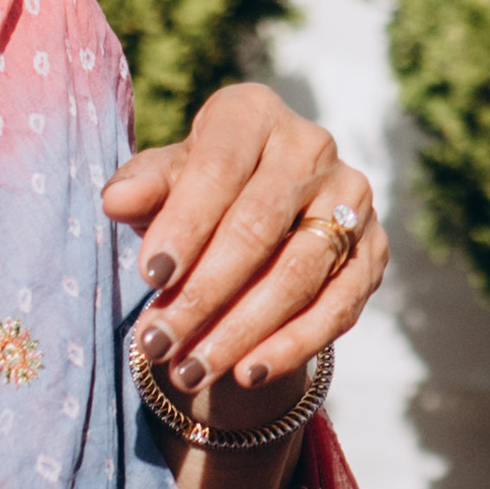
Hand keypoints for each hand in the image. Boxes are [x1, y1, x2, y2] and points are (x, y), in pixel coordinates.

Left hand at [106, 84, 385, 421]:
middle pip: (257, 228)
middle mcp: (311, 147)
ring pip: (297, 274)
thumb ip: (144, 188)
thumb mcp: (166, 184)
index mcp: (253, 114)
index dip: (185, 224)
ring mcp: (352, 198)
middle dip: (202, 294)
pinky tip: (246, 374)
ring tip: (191, 370)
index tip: (150, 277)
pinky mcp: (374, 250)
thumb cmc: (200, 195)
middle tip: (157, 343)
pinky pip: (338, 307)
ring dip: (240, 331)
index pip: (219, 169)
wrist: (263, 218)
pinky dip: (291, 346)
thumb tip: (116, 200)